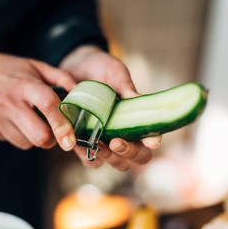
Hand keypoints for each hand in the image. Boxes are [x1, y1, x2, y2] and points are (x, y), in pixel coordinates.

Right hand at [0, 47, 77, 150]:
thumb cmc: (7, 69)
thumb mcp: (35, 66)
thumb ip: (61, 77)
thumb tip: (80, 93)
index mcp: (24, 84)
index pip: (48, 105)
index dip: (63, 124)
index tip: (71, 140)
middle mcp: (7, 102)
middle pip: (38, 136)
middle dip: (51, 139)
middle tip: (53, 131)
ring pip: (25, 143)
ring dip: (33, 137)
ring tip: (29, 120)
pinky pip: (10, 140)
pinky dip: (17, 134)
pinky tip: (12, 119)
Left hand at [60, 45, 161, 169]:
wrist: (75, 66)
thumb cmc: (100, 68)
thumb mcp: (116, 74)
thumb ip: (127, 88)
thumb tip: (140, 100)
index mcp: (138, 117)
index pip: (152, 136)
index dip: (152, 141)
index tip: (149, 141)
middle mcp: (125, 132)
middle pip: (137, 157)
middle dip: (129, 153)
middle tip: (115, 142)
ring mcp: (106, 139)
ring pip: (116, 162)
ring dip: (108, 157)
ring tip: (97, 143)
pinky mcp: (86, 141)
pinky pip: (90, 160)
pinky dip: (87, 155)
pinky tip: (80, 142)